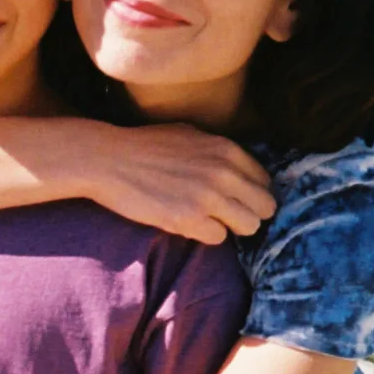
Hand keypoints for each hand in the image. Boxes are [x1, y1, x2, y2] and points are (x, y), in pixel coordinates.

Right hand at [87, 124, 273, 244]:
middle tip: (225, 215)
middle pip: (264, 207)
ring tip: (207, 220)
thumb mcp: (190, 135)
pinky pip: (218, 238)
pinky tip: (188, 224)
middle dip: (247, 213)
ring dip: (229, 226)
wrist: (109, 160)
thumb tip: (239, 169)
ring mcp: (207, 197)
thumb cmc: (145, 146)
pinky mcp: (187, 219)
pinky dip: (205, 235)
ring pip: (248, 226)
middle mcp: (223, 173)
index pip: (265, 181)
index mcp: (227, 150)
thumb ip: (219, 151)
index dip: (250, 193)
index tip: (234, 199)